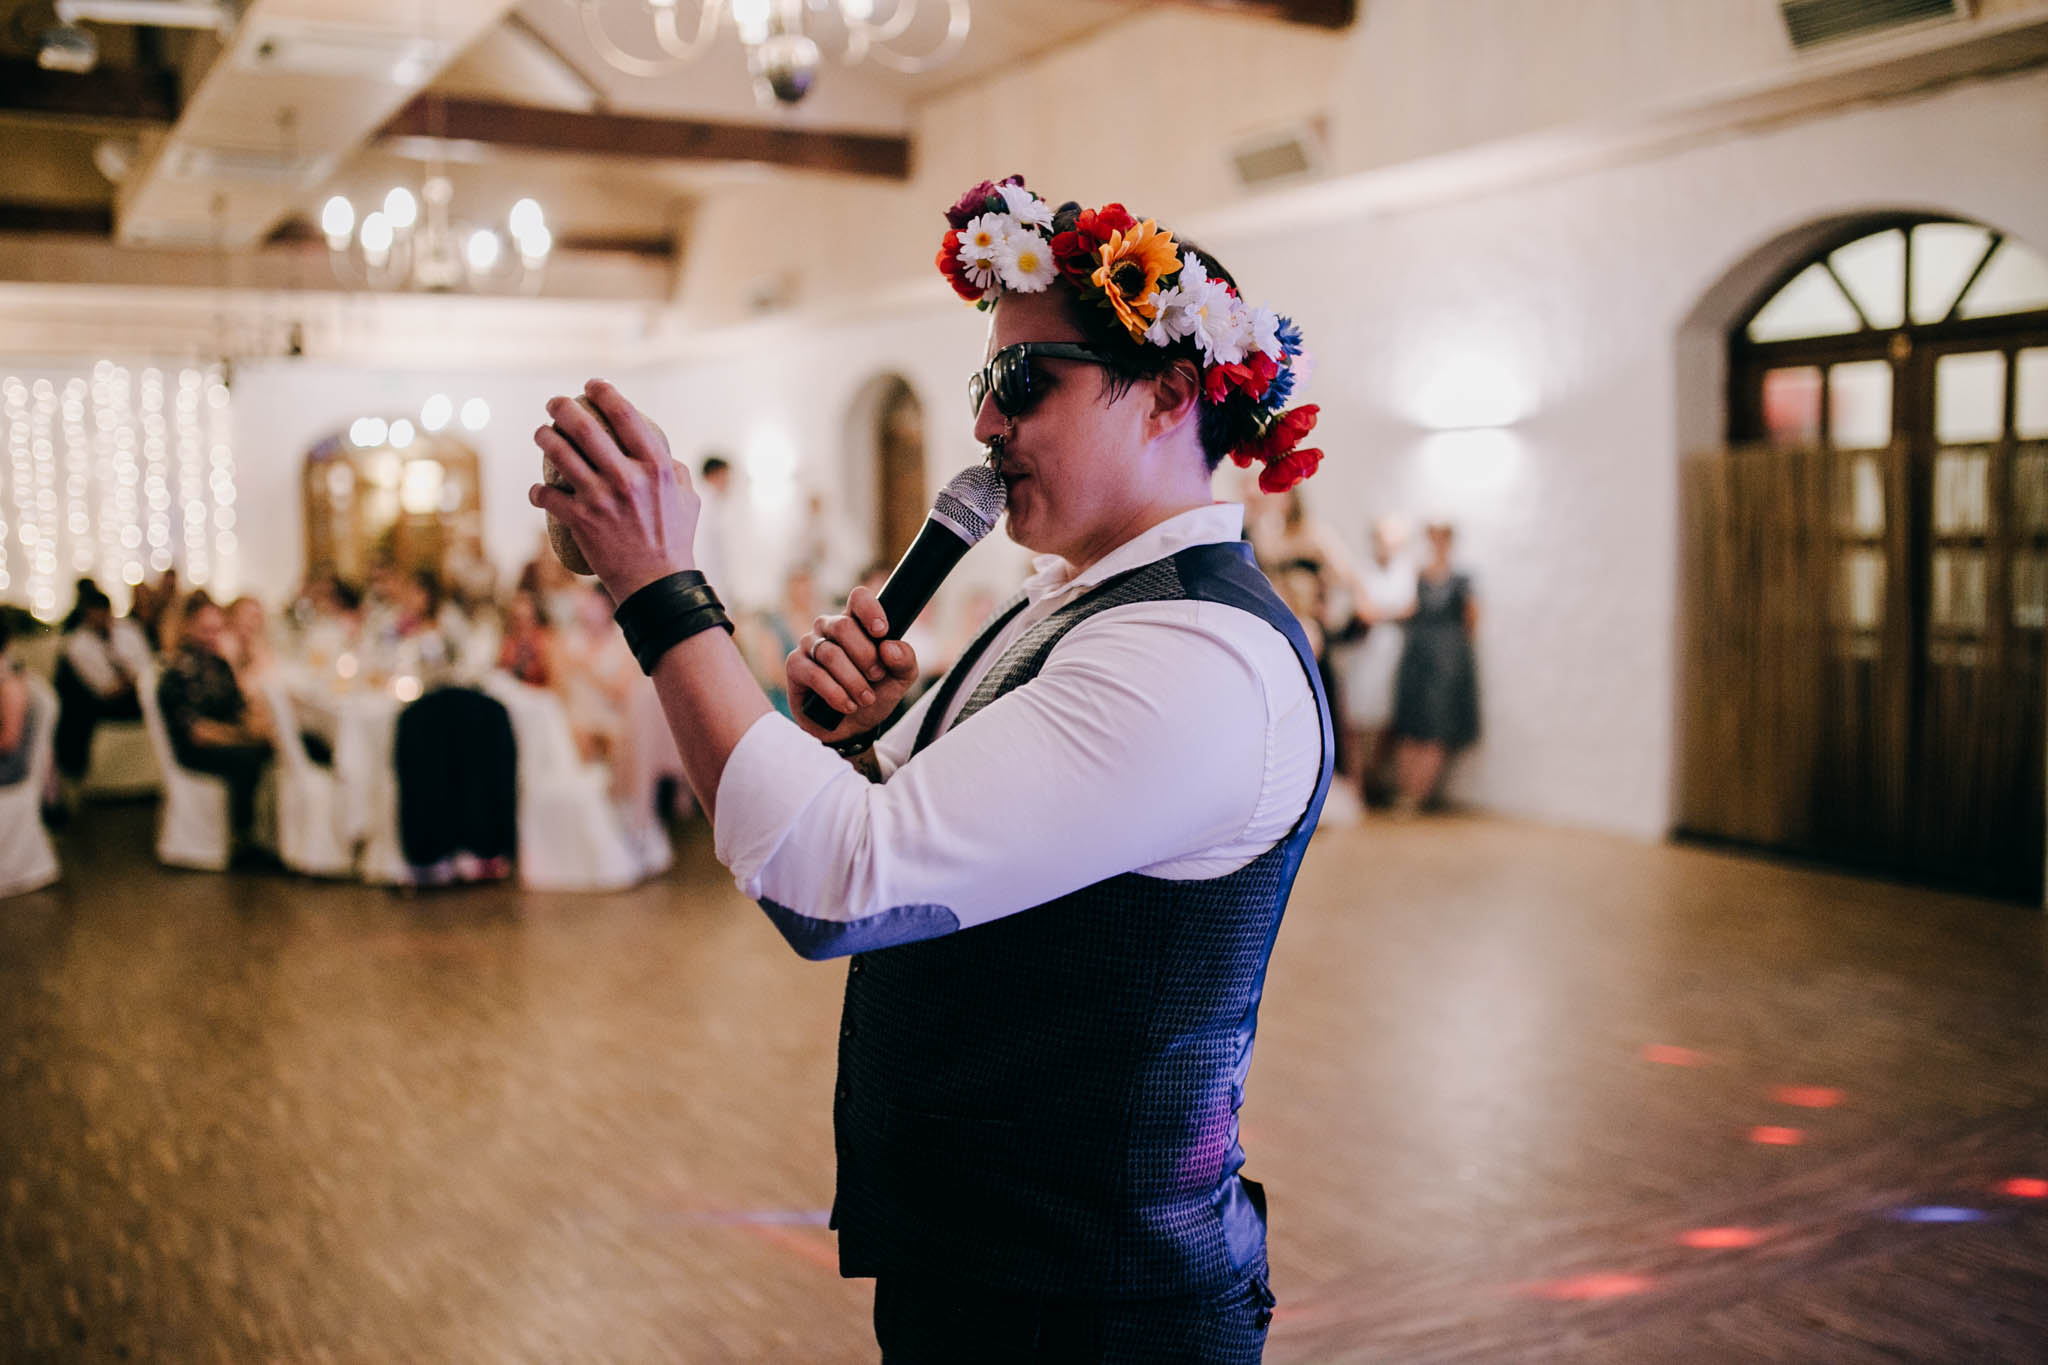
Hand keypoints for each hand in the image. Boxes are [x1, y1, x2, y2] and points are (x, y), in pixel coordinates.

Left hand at [528, 380, 697, 601]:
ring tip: (542, 434)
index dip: (605, 392)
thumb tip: (662, 454)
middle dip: (562, 407)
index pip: (626, 416)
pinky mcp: (581, 520)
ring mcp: (601, 498)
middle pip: (584, 427)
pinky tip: (537, 492)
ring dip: (544, 438)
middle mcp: (628, 477)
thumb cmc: (674, 541)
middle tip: (554, 404)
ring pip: (559, 454)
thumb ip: (675, 472)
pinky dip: (538, 492)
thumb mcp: (688, 500)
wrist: (656, 584)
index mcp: (656, 466)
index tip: (592, 385)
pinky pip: (548, 496)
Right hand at [788, 585, 919, 740]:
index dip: (870, 610)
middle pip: (844, 627)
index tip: (882, 632)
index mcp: (856, 622)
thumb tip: (890, 647)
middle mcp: (830, 627)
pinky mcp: (795, 666)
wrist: (852, 728)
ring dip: (853, 681)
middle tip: (877, 676)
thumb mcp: (899, 679)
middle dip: (866, 656)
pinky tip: (848, 705)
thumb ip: (904, 660)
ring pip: (830, 653)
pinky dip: (835, 693)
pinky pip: (814, 674)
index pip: (859, 598)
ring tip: (866, 699)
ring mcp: (810, 645)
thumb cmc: (874, 694)